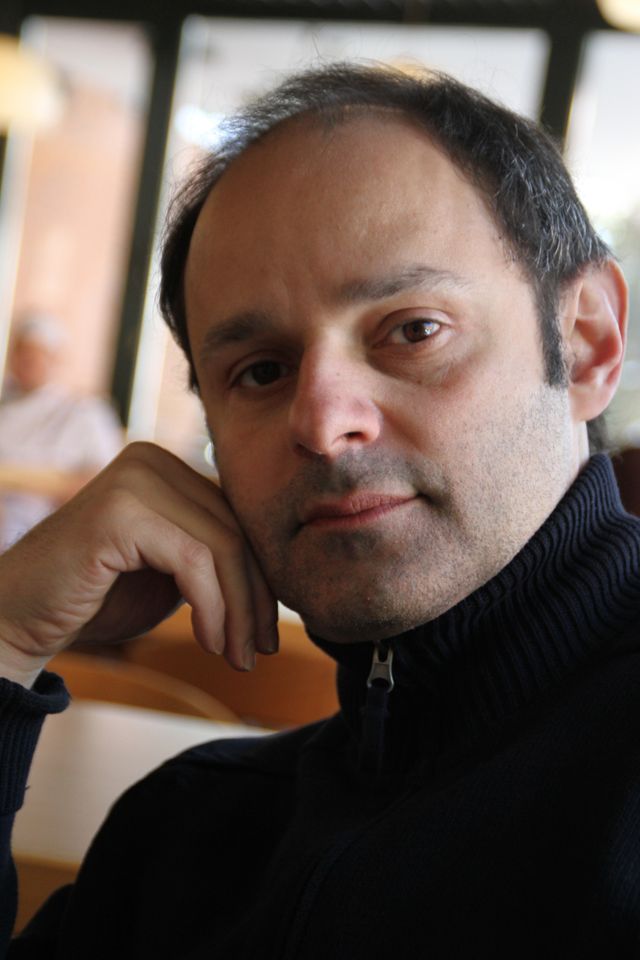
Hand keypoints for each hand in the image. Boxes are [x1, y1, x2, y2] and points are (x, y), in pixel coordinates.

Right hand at [0, 442, 277, 685]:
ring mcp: (135, 479)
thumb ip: (211, 558)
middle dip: (255, 598)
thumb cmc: (94, 600)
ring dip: (238, 611)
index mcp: (166, 468)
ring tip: (238, 657)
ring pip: (223, 546)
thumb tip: (277, 576)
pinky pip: (193, 560)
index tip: (267, 632)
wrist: (18, 619)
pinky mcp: (121, 510)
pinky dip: (212, 608)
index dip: (261, 577)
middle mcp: (152, 461)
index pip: (237, 519)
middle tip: (261, 650)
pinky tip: (211, 642)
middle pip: (235, 530)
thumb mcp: (169, 573)